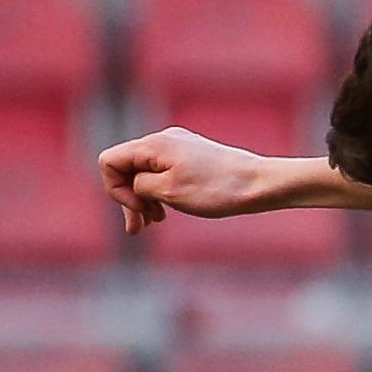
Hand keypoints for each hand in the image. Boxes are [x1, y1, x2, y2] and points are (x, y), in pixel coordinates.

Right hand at [96, 129, 277, 231]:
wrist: (261, 184)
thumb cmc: (217, 189)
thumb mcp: (168, 191)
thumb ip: (138, 186)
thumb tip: (133, 184)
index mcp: (153, 145)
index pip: (109, 161)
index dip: (115, 189)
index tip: (139, 208)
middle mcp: (164, 140)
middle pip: (126, 168)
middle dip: (129, 199)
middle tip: (137, 230)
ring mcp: (180, 147)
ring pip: (145, 173)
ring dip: (144, 199)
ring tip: (155, 222)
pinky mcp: (194, 157)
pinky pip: (164, 173)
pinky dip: (161, 192)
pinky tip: (167, 211)